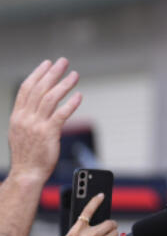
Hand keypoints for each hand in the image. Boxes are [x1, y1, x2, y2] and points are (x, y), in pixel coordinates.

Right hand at [8, 58, 81, 183]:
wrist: (26, 173)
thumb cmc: (27, 154)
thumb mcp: (21, 131)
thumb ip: (28, 116)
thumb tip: (39, 103)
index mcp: (17, 116)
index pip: (26, 89)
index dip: (37, 74)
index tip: (47, 63)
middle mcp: (25, 118)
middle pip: (39, 89)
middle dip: (52, 73)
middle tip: (63, 62)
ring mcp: (36, 125)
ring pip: (50, 98)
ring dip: (64, 85)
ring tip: (74, 75)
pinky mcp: (48, 134)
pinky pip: (61, 115)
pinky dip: (71, 104)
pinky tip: (79, 96)